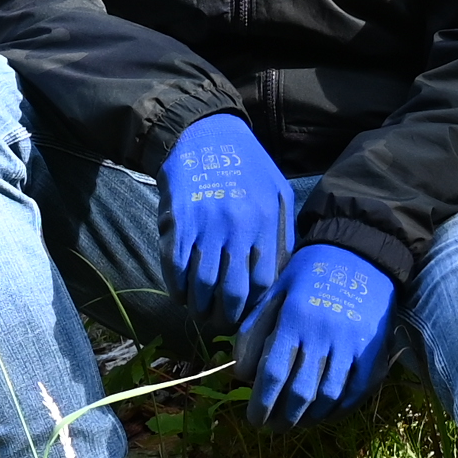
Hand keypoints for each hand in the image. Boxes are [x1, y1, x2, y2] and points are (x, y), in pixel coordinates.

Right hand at [160, 113, 293, 323]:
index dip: (254, 307)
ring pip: (202, 284)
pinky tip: (179, 293)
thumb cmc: (246, 167)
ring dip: (198, 306)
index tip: (247, 316)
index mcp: (264, 224)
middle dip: (225, 316)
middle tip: (220, 323)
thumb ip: (282, 234)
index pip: (263, 283)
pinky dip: (176, 286)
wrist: (203, 134)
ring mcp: (205, 226)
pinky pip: (175, 266)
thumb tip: (281, 276)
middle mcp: (236, 228)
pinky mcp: (177, 222)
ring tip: (198, 312)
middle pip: (232, 291)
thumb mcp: (278, 194)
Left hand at [248, 243, 395, 423]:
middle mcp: (323, 335)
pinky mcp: (373, 350)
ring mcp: (351, 345)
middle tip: (270, 427)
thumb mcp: (274, 293)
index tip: (253, 418)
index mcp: (294, 320)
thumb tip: (241, 374)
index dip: (262, 402)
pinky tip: (323, 414)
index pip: (274, 373)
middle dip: (282, 416)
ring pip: (328, 396)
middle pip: (301, 391)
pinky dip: (339, 409)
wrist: (359, 255)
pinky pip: (356, 390)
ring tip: (293, 423)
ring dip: (308, 417)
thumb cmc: (307, 274)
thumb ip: (255, 332)